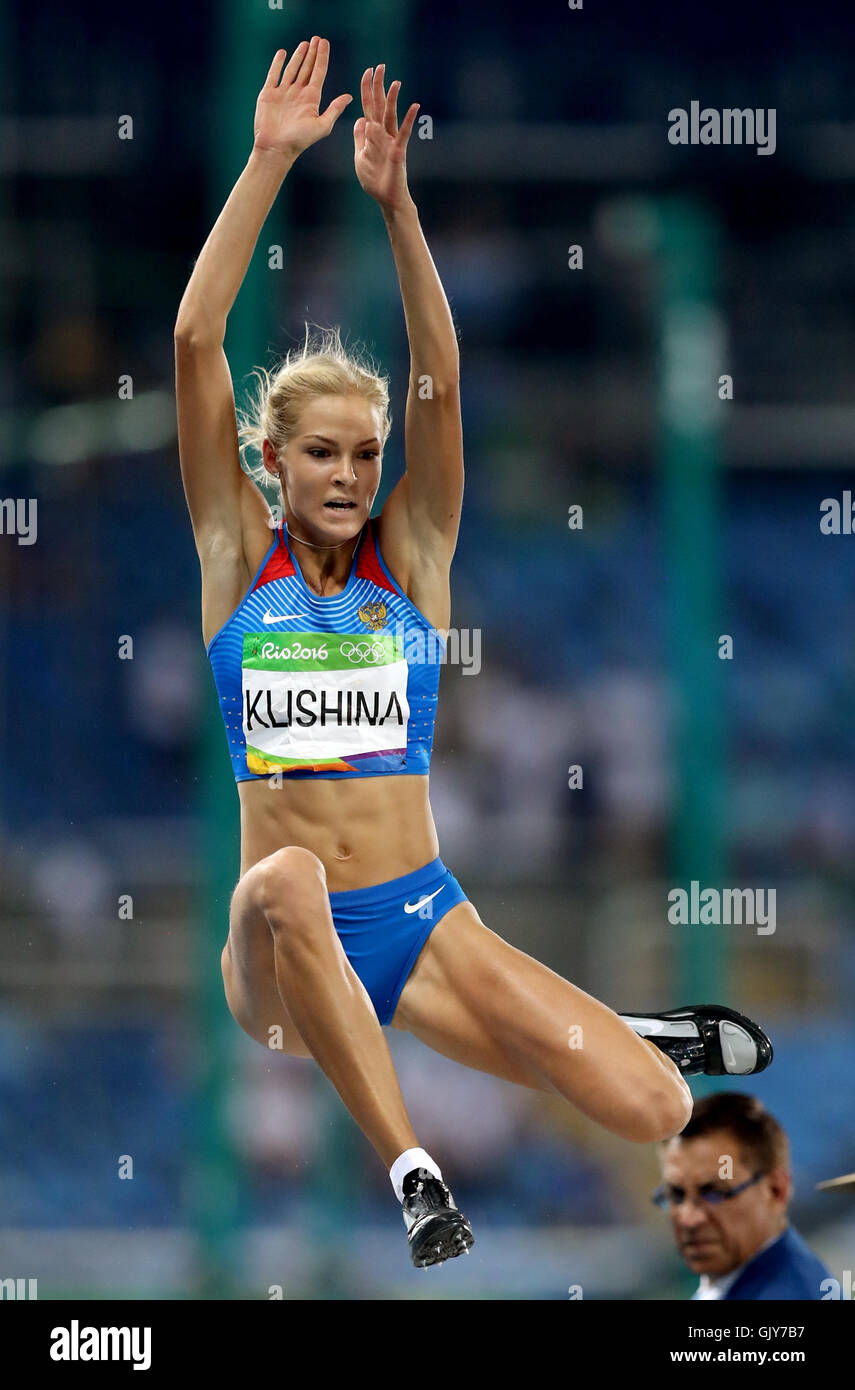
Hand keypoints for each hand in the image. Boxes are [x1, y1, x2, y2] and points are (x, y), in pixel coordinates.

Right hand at [253, 37, 351, 160]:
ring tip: (305, 44)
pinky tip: (283, 53)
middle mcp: (298, 94)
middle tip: (317, 38)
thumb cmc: (300, 141)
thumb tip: (350, 96)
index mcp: (311, 99)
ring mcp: (283, 93)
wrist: (276, 148)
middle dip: (312, 53)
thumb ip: (334, 109)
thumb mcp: (322, 125)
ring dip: (298, 56)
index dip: (322, 57)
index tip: (325, 43)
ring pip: (292, 69)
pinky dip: (278, 63)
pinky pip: (274, 74)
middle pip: (307, 68)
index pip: (318, 73)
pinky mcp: (269, 94)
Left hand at [353, 64, 418, 211]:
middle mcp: (383, 134)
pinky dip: (408, 120)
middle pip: (380, 106)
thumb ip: (360, 138)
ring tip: (395, 82)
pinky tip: (415, 106)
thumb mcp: (361, 155)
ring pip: (391, 116)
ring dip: (392, 99)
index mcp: (373, 134)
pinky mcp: (398, 151)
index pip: (369, 107)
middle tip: (380, 66)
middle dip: (378, 87)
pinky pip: (404, 133)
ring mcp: (391, 142)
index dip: (367, 90)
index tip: (367, 72)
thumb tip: (360, 119)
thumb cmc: (374, 180)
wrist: (386, 198)